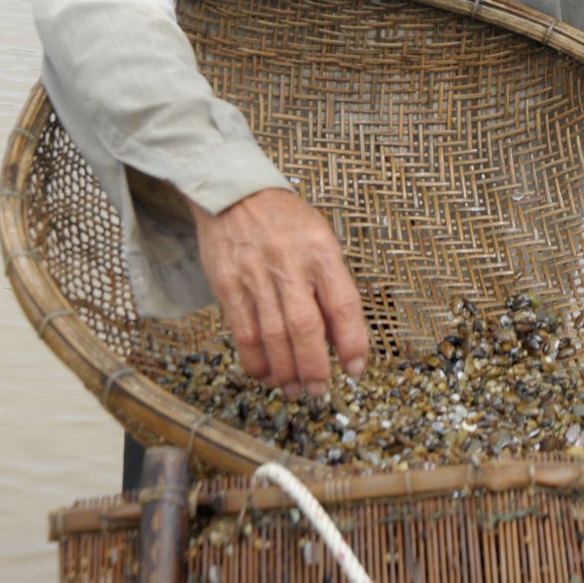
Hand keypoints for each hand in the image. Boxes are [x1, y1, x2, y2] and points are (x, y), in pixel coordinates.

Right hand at [183, 188, 368, 397]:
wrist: (234, 193)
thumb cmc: (285, 220)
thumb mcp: (320, 238)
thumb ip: (331, 283)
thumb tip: (340, 337)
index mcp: (320, 250)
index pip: (343, 303)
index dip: (352, 342)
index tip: (356, 368)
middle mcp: (290, 264)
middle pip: (305, 327)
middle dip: (315, 367)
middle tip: (319, 390)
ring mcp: (256, 275)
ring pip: (273, 336)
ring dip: (286, 371)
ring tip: (295, 388)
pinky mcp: (228, 285)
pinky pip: (243, 332)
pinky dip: (256, 361)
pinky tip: (266, 375)